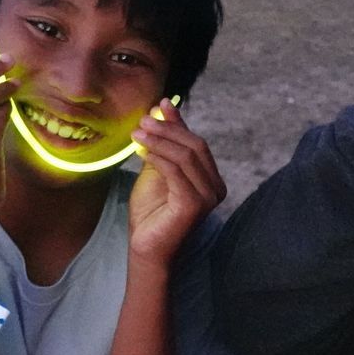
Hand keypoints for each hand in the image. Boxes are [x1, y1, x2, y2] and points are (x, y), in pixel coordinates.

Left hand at [128, 104, 225, 267]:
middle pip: (194, 147)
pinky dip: (158, 158)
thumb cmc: (151, 213)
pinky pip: (176, 172)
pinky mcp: (194, 205)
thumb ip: (164, 142)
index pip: (196, 143)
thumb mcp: (157, 169)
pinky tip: (142, 152)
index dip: (177, 123)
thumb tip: (164, 106)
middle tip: (142, 121)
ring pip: (185, 157)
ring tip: (137, 134)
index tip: (158, 106)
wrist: (145, 248)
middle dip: (167, 130)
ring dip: (159, 141)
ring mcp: (208, 197)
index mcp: (211, 179)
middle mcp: (216, 188)